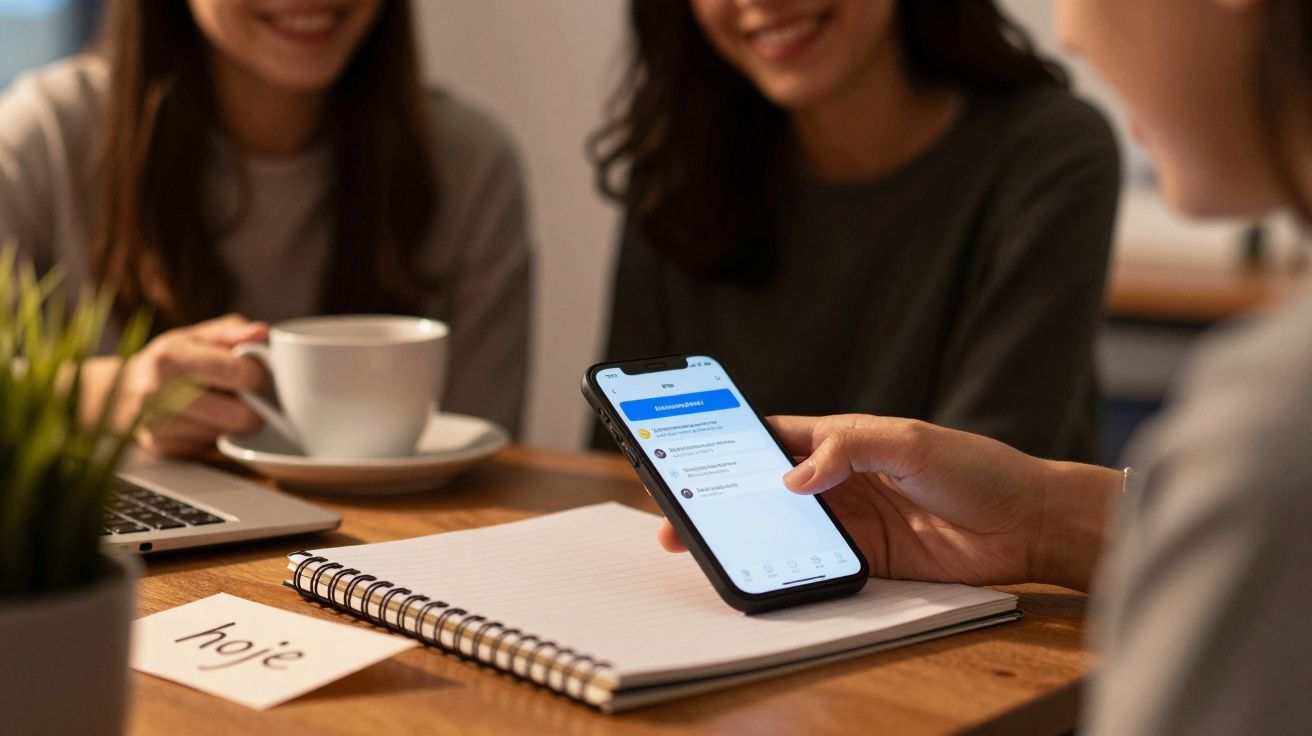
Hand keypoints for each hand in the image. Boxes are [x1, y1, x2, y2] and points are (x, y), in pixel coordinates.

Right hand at [80, 314, 268, 456]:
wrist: (118, 391)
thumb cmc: (168, 359)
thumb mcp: (196, 336)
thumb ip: (233, 332)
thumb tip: (264, 333)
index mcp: (171, 357)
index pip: (237, 372)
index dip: (260, 375)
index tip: (259, 374)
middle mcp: (159, 393)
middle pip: (240, 416)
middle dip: (254, 408)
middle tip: (247, 396)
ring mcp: (158, 425)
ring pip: (228, 434)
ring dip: (233, 422)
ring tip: (219, 404)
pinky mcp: (162, 448)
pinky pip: (211, 448)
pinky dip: (215, 436)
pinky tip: (203, 420)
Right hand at [656, 414, 1120, 590]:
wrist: (1027, 523)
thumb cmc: (976, 466)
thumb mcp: (909, 441)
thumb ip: (849, 450)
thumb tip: (794, 479)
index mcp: (843, 438)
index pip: (774, 436)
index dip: (732, 441)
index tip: (690, 446)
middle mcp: (840, 480)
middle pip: (766, 488)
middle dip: (723, 497)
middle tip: (681, 511)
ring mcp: (852, 521)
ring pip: (784, 527)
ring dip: (748, 535)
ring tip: (707, 544)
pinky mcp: (868, 559)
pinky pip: (816, 563)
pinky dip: (787, 567)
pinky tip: (762, 570)